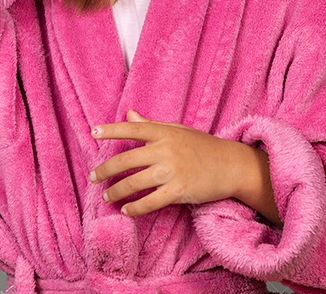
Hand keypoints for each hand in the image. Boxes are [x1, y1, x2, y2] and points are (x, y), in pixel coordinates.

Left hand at [88, 109, 247, 216]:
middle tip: (93, 177)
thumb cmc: (203, 147)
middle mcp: (166, 149)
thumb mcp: (178, 131)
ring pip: (134, 183)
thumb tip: (129, 113)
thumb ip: (152, 125)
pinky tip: (126, 211)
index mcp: (165, 132)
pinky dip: (135, 208)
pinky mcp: (179, 190)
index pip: (133, 128)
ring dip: (116, 192)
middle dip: (105, 170)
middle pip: (126, 160)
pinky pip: (150, 202)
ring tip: (107, 197)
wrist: (232, 165)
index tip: (93, 133)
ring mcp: (172, 170)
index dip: (112, 130)